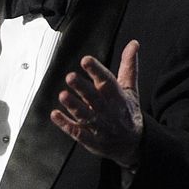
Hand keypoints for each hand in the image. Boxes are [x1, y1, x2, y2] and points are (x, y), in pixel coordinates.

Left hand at [50, 39, 142, 167]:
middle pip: (94, 98)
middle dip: (82, 88)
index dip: (96, 71)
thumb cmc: (127, 112)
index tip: (86, 60)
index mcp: (117, 97)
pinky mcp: (90, 140)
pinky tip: (55, 115)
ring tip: (62, 95)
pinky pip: (77, 132)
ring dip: (73, 105)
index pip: (107, 82)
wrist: (133, 144)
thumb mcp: (131, 90)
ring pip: (85, 115)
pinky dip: (66, 124)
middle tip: (70, 77)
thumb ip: (129, 66)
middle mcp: (108, 111)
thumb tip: (133, 44)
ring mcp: (99, 126)